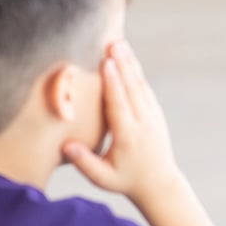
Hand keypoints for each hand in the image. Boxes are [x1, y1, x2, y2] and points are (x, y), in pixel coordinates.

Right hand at [62, 41, 179, 201]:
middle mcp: (143, 123)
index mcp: (128, 137)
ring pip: (140, 85)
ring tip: (120, 43)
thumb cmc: (125, 180)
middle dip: (122, 64)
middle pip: (131, 89)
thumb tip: (66, 146)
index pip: (119, 105)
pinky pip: (145, 89)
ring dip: (130, 63)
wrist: (159, 183)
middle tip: (113, 43)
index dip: (112, 83)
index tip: (106, 63)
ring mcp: (152, 117)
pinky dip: (137, 73)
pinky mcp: (155, 114)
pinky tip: (128, 58)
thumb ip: (85, 163)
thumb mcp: (103, 178)